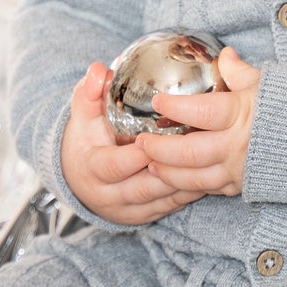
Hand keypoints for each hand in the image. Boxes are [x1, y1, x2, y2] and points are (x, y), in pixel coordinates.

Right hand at [61, 62, 203, 223]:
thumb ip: (89, 92)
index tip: (152, 140)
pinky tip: (208, 177)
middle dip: (168, 171)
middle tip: (193, 151)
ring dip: (184, 183)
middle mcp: (109, 194)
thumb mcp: (83, 115)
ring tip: (208, 163)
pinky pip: (169, 207)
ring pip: (160, 200)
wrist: (79, 177)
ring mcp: (128, 209)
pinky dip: (188, 193)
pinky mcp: (144, 216)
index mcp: (93, 168)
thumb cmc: (86, 139)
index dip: (134, 156)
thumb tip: (99, 70)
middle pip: (142, 188)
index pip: (113, 166)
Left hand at [134, 47, 259, 196]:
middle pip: (189, 152)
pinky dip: (187, 185)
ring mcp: (238, 168)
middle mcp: (237, 145)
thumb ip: (239, 72)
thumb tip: (224, 55)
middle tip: (141, 141)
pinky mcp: (242, 185)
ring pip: (194, 177)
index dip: (175, 108)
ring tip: (150, 163)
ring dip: (168, 172)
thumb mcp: (265, 84)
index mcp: (241, 115)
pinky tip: (173, 178)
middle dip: (160, 148)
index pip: (200, 112)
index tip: (157, 101)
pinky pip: (209, 188)